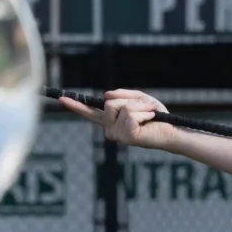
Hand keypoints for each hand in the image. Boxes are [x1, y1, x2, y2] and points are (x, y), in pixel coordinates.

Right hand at [61, 89, 178, 151]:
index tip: (61, 98)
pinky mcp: (126, 136)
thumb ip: (123, 95)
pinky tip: (150, 119)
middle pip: (109, 103)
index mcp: (110, 121)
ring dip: (140, 106)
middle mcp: (110, 130)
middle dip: (130, 100)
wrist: (170, 131)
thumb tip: (106, 94)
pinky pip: (131, 113)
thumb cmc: (156, 117)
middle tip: (146, 109)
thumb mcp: (139, 100)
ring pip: (121, 107)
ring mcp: (117, 135)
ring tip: (150, 115)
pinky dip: (144, 112)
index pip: (90, 112)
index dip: (76, 106)